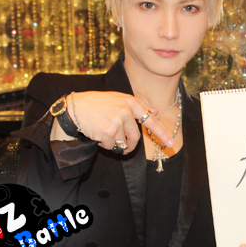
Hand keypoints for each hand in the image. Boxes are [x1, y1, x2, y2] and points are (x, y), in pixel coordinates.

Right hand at [51, 91, 173, 153]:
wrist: (75, 107)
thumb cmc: (97, 104)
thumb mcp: (118, 101)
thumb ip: (136, 107)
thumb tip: (154, 111)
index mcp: (131, 102)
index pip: (150, 120)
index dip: (161, 134)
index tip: (171, 144)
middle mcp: (126, 110)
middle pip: (135, 137)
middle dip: (128, 144)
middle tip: (121, 145)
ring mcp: (118, 120)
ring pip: (123, 142)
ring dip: (114, 142)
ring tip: (103, 131)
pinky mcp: (108, 131)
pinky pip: (112, 146)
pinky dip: (105, 144)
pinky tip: (97, 134)